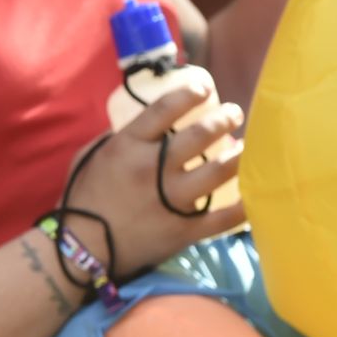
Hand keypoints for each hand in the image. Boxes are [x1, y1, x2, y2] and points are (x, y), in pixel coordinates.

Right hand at [63, 83, 246, 275]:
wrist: (82, 248)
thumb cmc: (83, 198)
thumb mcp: (91, 157)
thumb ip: (119, 138)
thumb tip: (148, 125)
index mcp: (128, 146)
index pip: (165, 108)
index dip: (190, 92)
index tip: (204, 88)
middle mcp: (153, 168)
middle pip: (200, 135)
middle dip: (224, 119)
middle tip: (234, 114)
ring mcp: (172, 200)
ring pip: (220, 172)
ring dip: (241, 156)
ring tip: (248, 147)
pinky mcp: (185, 229)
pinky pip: (224, 217)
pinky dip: (244, 206)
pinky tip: (254, 194)